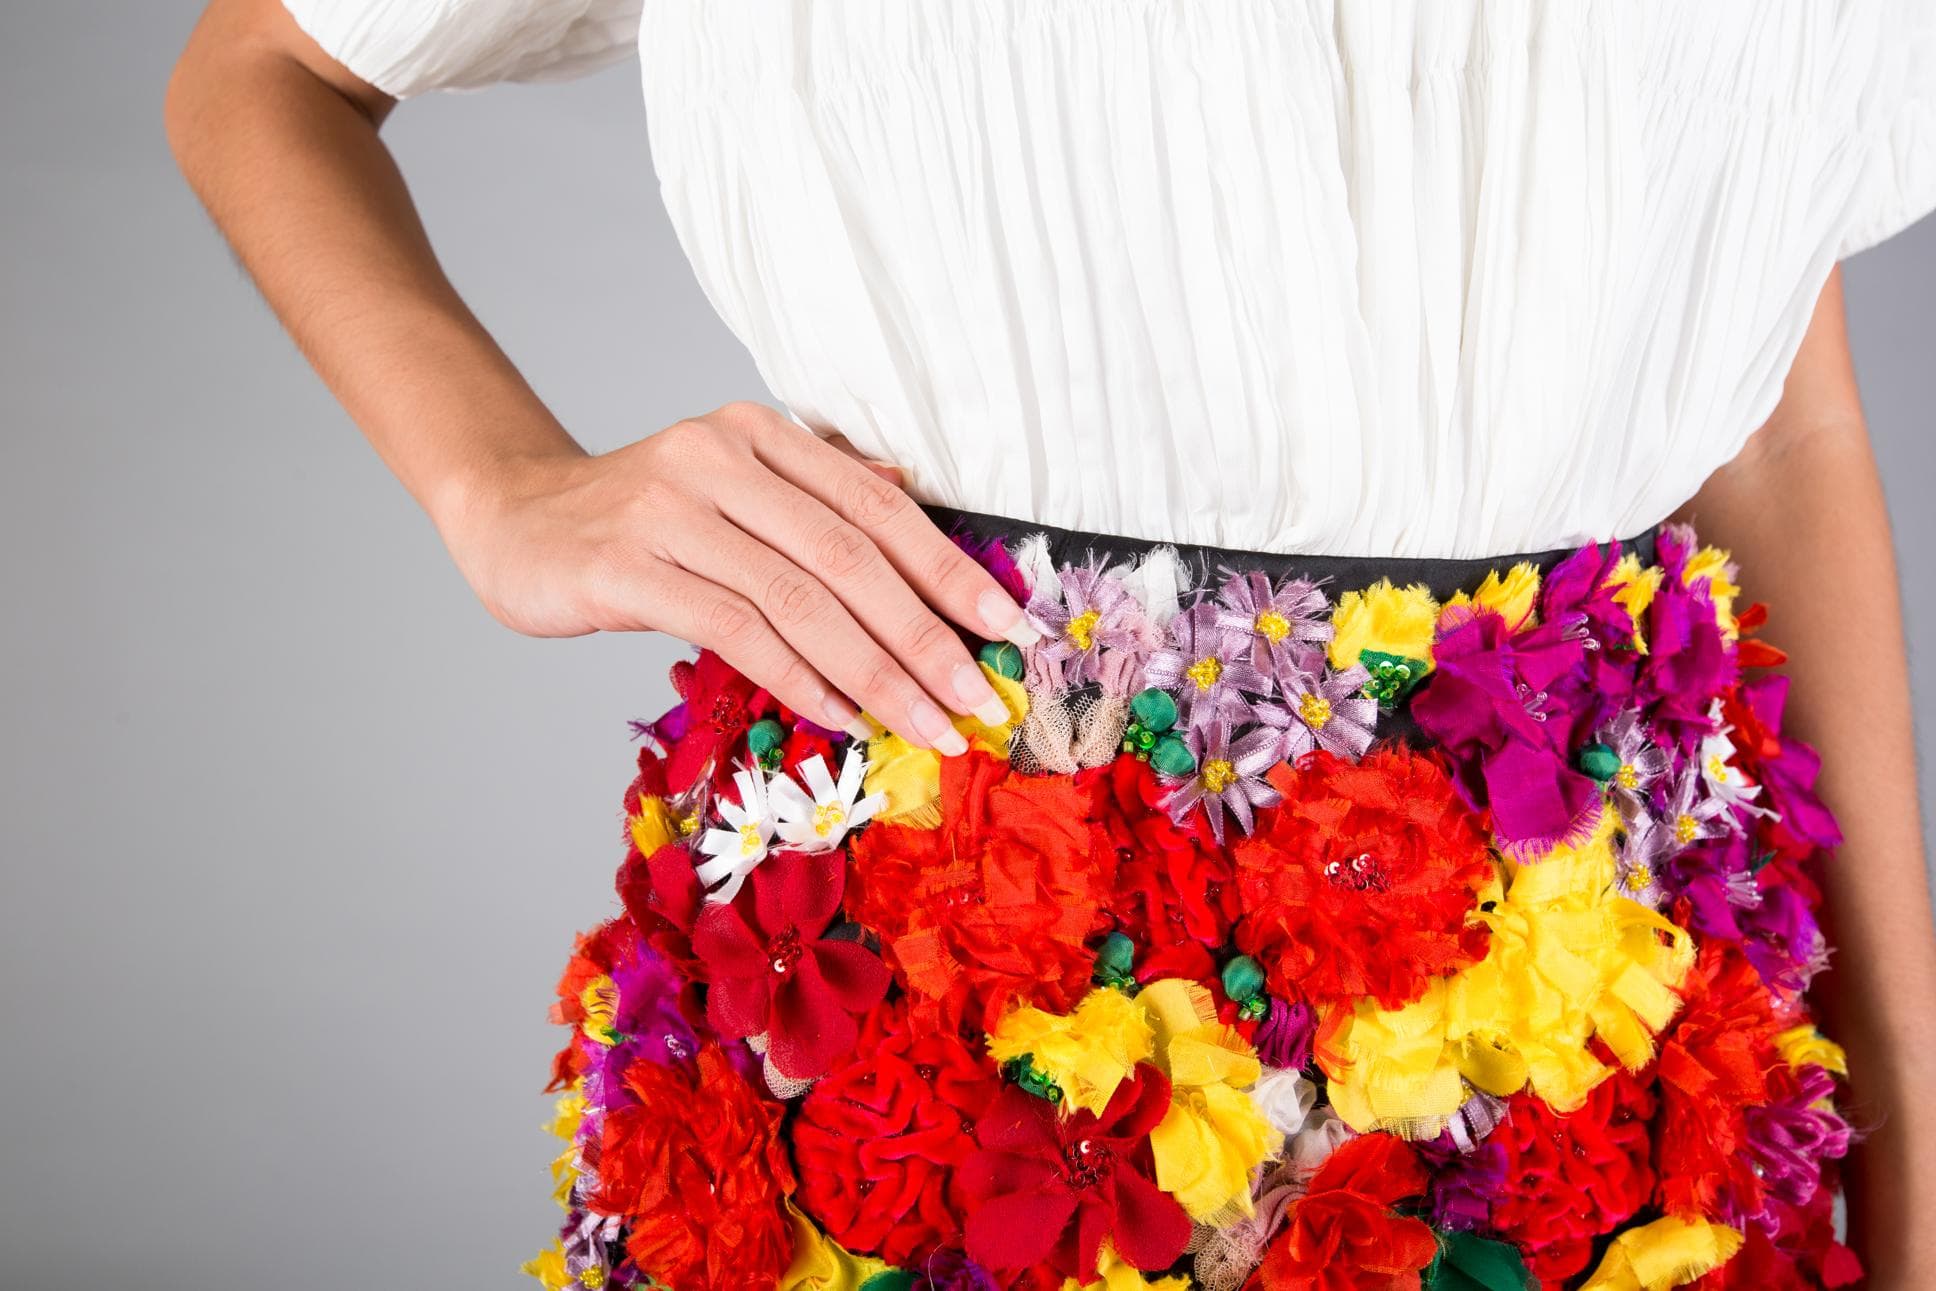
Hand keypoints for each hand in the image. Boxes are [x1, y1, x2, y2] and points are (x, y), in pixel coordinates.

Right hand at [434, 401, 1039, 752]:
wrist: (512, 517)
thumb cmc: (639, 515)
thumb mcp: (732, 487)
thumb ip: (816, 495)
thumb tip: (914, 498)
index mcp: (761, 435)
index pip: (877, 508)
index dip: (948, 569)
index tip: (1007, 626)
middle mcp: (720, 460)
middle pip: (850, 559)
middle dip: (926, 637)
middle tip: (978, 698)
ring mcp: (671, 513)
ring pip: (800, 602)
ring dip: (876, 674)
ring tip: (925, 726)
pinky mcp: (628, 569)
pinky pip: (737, 630)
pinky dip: (798, 678)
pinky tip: (840, 717)